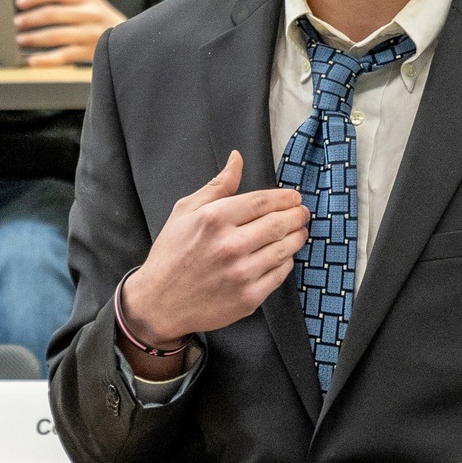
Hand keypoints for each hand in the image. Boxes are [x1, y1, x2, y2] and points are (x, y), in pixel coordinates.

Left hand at [15, 0, 124, 65]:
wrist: (130, 39)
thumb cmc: (102, 17)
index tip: (20, 2)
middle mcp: (89, 14)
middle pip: (54, 14)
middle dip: (31, 19)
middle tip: (17, 23)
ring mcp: (90, 34)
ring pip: (56, 35)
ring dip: (34, 38)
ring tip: (21, 40)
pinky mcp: (90, 53)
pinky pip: (64, 56)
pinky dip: (47, 60)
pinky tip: (33, 61)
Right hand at [120, 151, 309, 348]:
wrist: (159, 302)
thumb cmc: (171, 254)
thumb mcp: (185, 212)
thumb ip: (217, 186)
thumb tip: (237, 159)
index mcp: (214, 219)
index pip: (262, 201)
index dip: (285, 197)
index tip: (294, 197)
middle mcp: (230, 245)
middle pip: (279, 223)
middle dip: (297, 215)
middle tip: (302, 213)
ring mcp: (241, 273)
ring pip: (284, 249)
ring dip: (297, 237)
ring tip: (299, 231)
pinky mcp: (248, 298)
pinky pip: (280, 274)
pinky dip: (286, 262)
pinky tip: (284, 256)